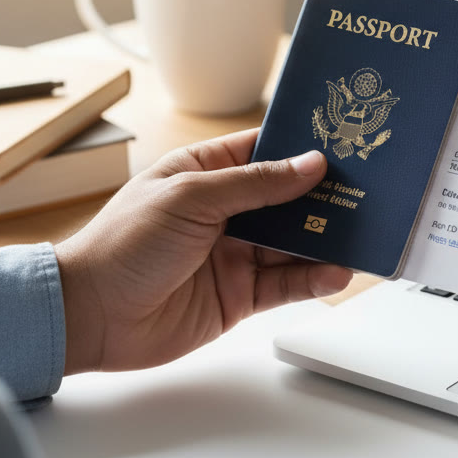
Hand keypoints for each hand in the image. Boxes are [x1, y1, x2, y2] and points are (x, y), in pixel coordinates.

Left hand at [54, 128, 352, 374]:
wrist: (92, 315)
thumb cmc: (121, 244)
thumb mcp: (190, 197)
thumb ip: (255, 184)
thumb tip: (308, 165)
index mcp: (204, 174)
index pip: (263, 152)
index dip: (299, 148)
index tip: (341, 142)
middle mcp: (223, 212)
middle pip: (287, 199)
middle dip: (323, 196)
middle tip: (365, 190)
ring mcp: (233, 254)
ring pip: (293, 243)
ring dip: (325, 238)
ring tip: (359, 233)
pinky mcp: (239, 296)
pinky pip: (286, 284)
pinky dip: (313, 278)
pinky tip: (336, 271)